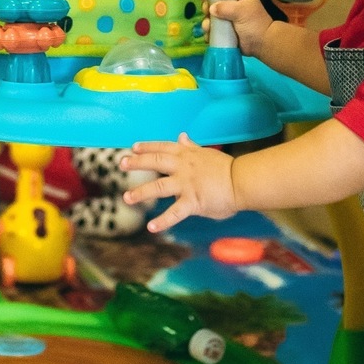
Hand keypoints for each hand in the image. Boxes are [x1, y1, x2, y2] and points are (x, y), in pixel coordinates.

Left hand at [119, 134, 237, 232]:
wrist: (242, 181)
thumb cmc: (227, 169)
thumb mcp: (206, 154)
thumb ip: (191, 147)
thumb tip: (182, 136)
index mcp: (187, 155)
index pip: (163, 147)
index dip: (147, 146)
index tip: (134, 147)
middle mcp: (184, 167)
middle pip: (155, 162)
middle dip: (137, 162)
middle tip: (121, 163)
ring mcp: (187, 184)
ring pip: (159, 187)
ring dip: (141, 193)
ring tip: (127, 198)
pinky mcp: (193, 201)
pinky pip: (175, 213)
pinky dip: (162, 221)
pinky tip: (151, 227)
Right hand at [208, 0, 272, 55]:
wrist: (262, 44)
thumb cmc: (255, 23)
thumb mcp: (242, 11)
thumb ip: (226, 8)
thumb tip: (211, 8)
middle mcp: (232, 6)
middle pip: (214, 1)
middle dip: (207, 6)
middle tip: (207, 11)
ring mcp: (227, 19)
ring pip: (211, 17)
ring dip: (207, 21)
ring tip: (208, 27)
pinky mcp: (224, 31)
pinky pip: (212, 30)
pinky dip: (209, 32)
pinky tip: (209, 36)